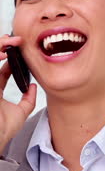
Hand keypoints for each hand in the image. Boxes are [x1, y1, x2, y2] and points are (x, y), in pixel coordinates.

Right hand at [0, 34, 36, 152]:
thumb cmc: (3, 130)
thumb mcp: (21, 112)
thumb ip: (28, 99)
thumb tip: (34, 87)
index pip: (2, 71)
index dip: (10, 60)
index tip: (21, 51)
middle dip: (2, 47)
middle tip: (16, 39)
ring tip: (9, 39)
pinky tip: (4, 51)